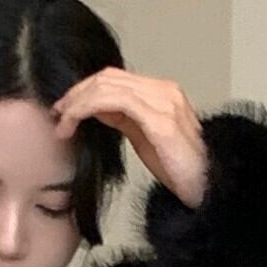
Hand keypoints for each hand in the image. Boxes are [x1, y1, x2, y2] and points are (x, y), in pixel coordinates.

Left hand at [51, 68, 207, 210]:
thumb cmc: (180, 169)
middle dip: (76, 94)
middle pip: (108, 77)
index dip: (84, 90)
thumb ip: (124, 119)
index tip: (64, 109)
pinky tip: (75, 123)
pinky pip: (115, 101)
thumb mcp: (145, 138)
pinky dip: (87, 108)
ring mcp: (164, 102)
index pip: (114, 78)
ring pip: (107, 86)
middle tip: (57, 115)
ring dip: (77, 103)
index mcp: (161, 93)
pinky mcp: (160, 119)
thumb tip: (96, 110)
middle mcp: (164, 91)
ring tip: (62, 123)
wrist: (208, 188)